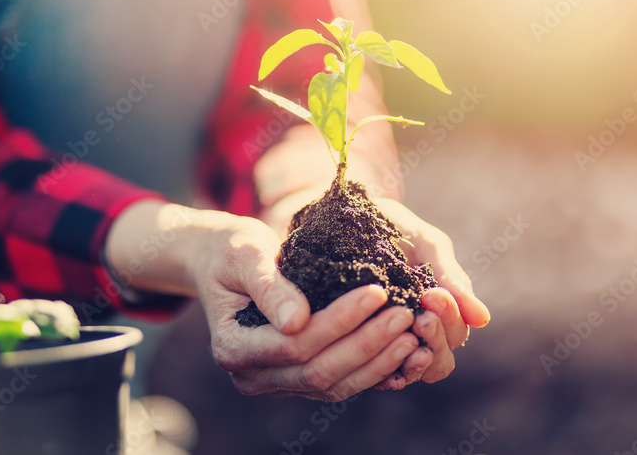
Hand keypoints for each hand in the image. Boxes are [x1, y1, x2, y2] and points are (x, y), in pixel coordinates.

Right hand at [106, 200, 422, 400]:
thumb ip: (268, 286)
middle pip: (317, 372)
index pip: (293, 344)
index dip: (337, 322)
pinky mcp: (299, 379)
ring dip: (377, 363)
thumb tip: (296, 321)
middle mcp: (252, 375)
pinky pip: (341, 383)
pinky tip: (406, 351)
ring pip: (333, 386)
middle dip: (366, 344)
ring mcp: (276, 383)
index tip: (376, 291)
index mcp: (232, 347)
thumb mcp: (243, 255)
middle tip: (405, 314)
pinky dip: (375, 370)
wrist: (223, 262)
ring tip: (413, 335)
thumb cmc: (232, 251)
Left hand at [372, 198, 490, 384]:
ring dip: (415, 359)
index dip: (450, 319)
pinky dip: (386, 371)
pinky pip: (379, 373)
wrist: (346, 214)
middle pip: (440, 357)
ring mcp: (391, 341)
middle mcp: (418, 332)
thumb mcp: (427, 246)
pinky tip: (379, 359)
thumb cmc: (392, 227)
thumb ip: (453, 279)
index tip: (433, 296)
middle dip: (435, 336)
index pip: (456, 334)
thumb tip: (484, 319)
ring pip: (415, 369)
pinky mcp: (362, 346)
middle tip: (421, 315)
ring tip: (404, 335)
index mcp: (439, 311)